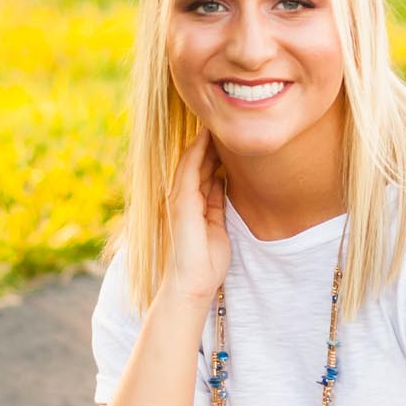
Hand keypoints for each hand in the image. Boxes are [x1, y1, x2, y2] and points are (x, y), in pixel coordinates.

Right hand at [163, 125, 230, 305]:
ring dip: (202, 142)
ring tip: (213, 120)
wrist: (193, 285)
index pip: (204, 172)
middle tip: (221, 120)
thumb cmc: (206, 263)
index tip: (226, 135)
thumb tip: (221, 182)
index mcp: (194, 206)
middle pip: (197, 163)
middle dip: (209, 143)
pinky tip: (206, 138)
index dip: (214, 153)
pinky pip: (189, 171)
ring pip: (191, 162)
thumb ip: (216, 204)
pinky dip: (197, 153)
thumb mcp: (217, 226)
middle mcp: (183, 199)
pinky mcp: (180, 203)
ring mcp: (179, 200)